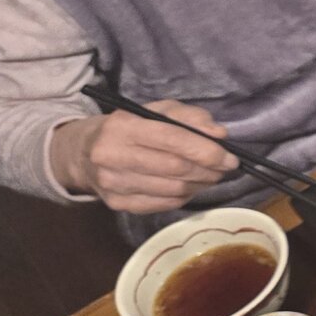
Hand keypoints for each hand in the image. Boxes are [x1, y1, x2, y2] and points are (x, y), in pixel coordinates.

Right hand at [52, 101, 237, 214]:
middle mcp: (112, 156)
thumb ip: (190, 117)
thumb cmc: (130, 127)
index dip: (207, 151)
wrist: (84, 153)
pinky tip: (189, 187)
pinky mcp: (116, 204)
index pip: (173, 140)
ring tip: (210, 176)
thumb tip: (218, 134)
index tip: (230, 157)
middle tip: (225, 168)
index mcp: (122, 126)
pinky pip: (163, 205)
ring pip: (172, 190)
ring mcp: (112, 183)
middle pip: (175, 168)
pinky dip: (184, 197)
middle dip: (208, 170)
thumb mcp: (156, 110)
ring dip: (200, 185)